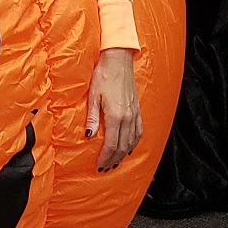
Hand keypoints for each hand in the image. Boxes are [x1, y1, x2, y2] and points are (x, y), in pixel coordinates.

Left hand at [85, 47, 141, 171]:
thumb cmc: (103, 74)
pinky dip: (134, 142)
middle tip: (106, 168)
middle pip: (122, 146)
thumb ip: (92, 117)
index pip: (111, 144)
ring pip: (132, 141)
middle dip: (114, 159)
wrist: (118, 59)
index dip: (105, 157)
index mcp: (116, 116)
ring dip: (124, 153)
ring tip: (116, 161)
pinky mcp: (137, 108)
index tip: (99, 165)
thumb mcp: (93, 95)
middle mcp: (127, 117)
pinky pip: (139, 131)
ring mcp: (134, 113)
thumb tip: (89, 136)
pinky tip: (129, 146)